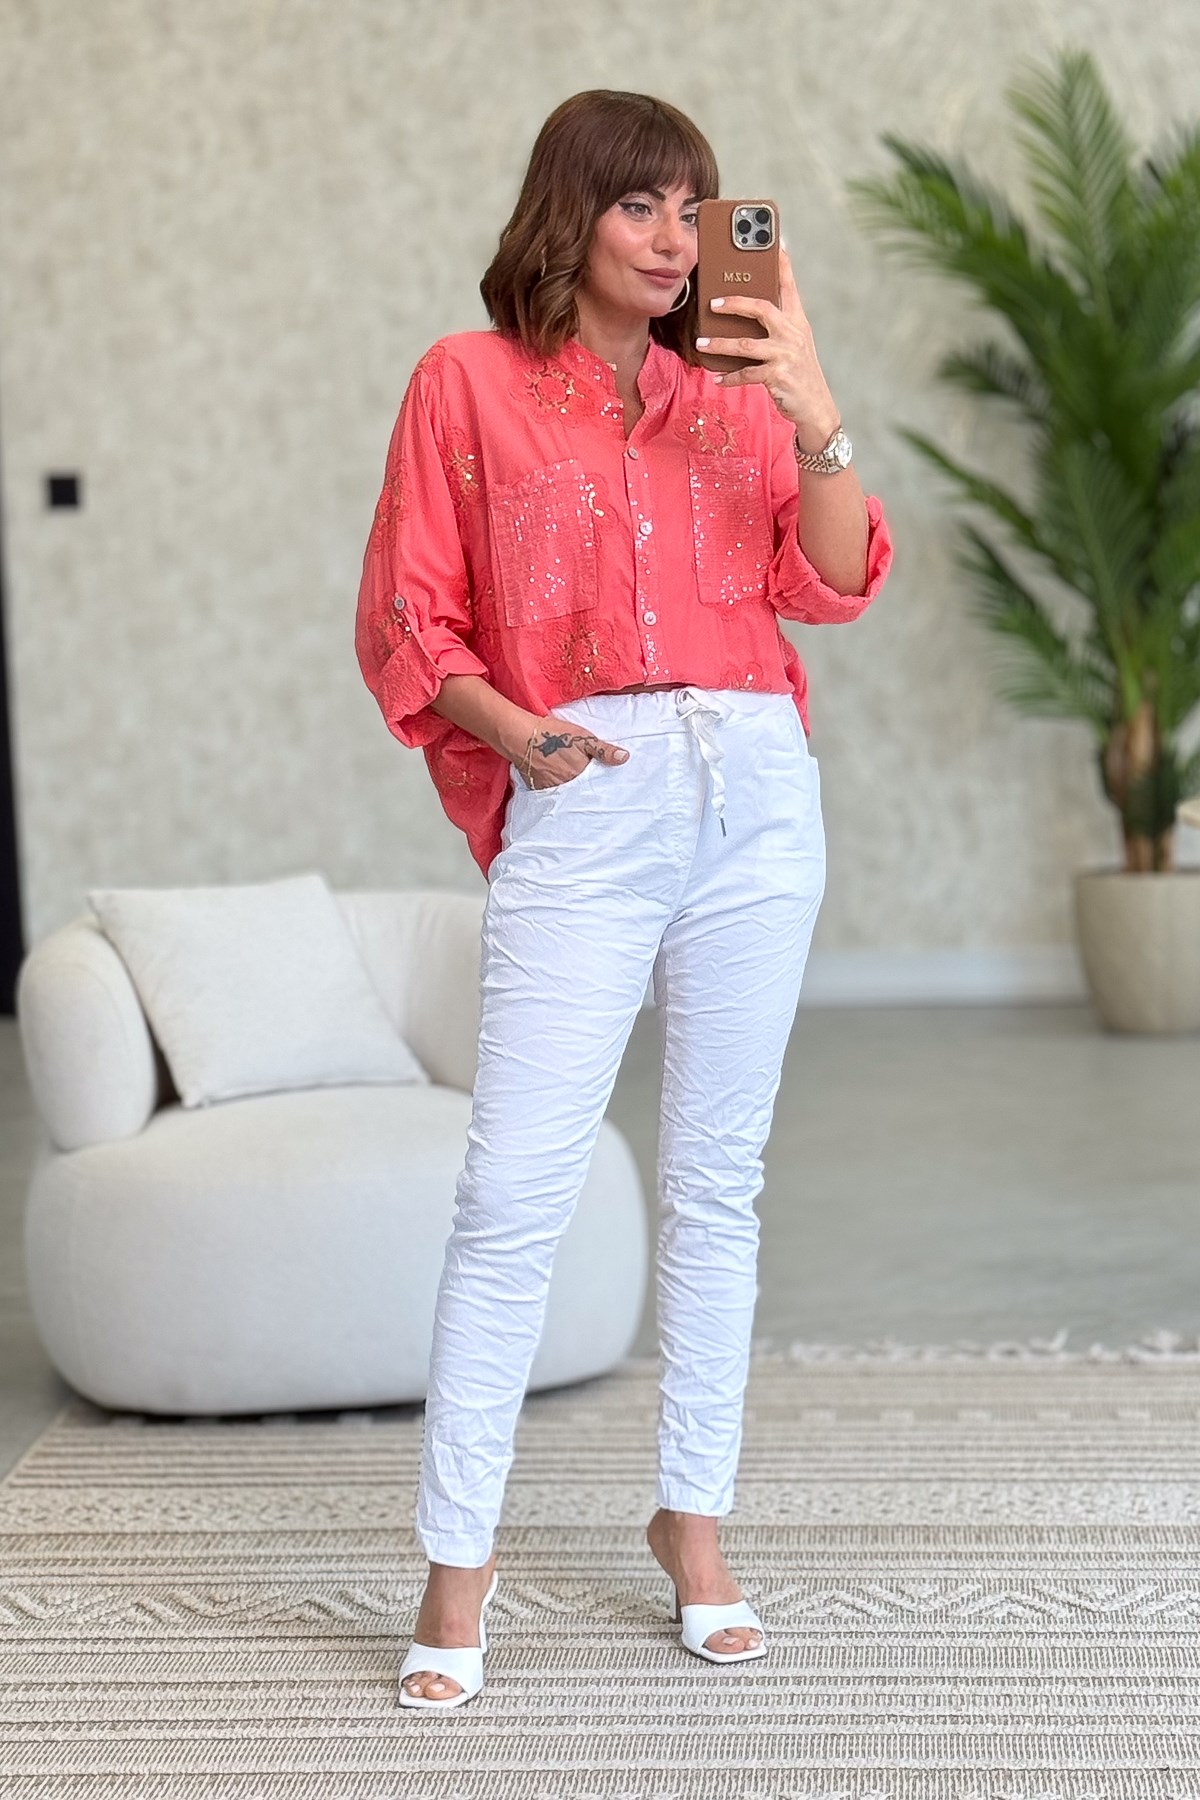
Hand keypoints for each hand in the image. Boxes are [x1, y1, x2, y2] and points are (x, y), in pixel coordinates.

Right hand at [511, 713, 629, 790]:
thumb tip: (625, 758)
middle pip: (580, 790)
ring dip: (570, 789)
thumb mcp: (584, 738)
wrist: (522, 736)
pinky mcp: (537, 787)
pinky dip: (554, 789)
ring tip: (571, 783)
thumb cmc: (555, 735)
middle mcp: (568, 786)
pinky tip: (555, 782)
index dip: (600, 783)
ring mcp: (552, 788)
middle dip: (585, 789)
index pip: (596, 784)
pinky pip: (550, 792)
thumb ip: (603, 750)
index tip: (606, 785)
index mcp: (581, 775)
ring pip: (565, 792)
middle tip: (588, 785)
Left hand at [696, 246, 840, 454]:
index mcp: (797, 321)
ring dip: (720, 344)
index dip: (782, 263)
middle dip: (735, 303)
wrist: (816, 407)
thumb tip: (743, 311)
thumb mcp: (793, 344)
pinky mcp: (778, 376)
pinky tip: (717, 378)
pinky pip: (747, 374)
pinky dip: (729, 377)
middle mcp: (793, 333)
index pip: (789, 285)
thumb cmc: (799, 373)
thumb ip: (775, 325)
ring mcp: (786, 355)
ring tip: (701, 343)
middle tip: (713, 301)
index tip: (775, 240)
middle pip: (762, 308)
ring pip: (746, 344)